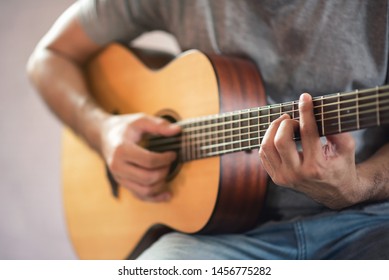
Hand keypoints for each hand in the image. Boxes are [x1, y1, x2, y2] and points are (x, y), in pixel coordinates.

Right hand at [100, 113, 180, 201]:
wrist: (105, 135)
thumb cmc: (125, 127)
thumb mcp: (140, 120)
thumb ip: (159, 125)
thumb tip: (177, 131)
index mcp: (121, 150)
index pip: (149, 161)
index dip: (165, 159)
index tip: (173, 154)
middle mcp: (117, 167)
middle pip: (147, 178)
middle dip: (164, 171)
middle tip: (170, 162)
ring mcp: (119, 178)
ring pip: (145, 191)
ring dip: (161, 184)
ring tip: (167, 171)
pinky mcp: (123, 184)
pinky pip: (140, 197)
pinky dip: (155, 198)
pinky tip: (168, 194)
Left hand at [259, 93, 363, 208]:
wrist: (335, 193)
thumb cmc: (342, 166)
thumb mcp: (347, 149)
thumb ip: (339, 132)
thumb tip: (322, 113)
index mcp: (317, 167)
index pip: (308, 133)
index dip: (306, 111)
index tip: (304, 97)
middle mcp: (297, 174)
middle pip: (280, 141)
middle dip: (285, 123)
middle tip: (292, 118)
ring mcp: (284, 177)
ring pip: (266, 147)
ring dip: (273, 129)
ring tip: (284, 123)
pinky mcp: (276, 178)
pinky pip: (263, 154)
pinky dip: (268, 140)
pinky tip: (278, 135)